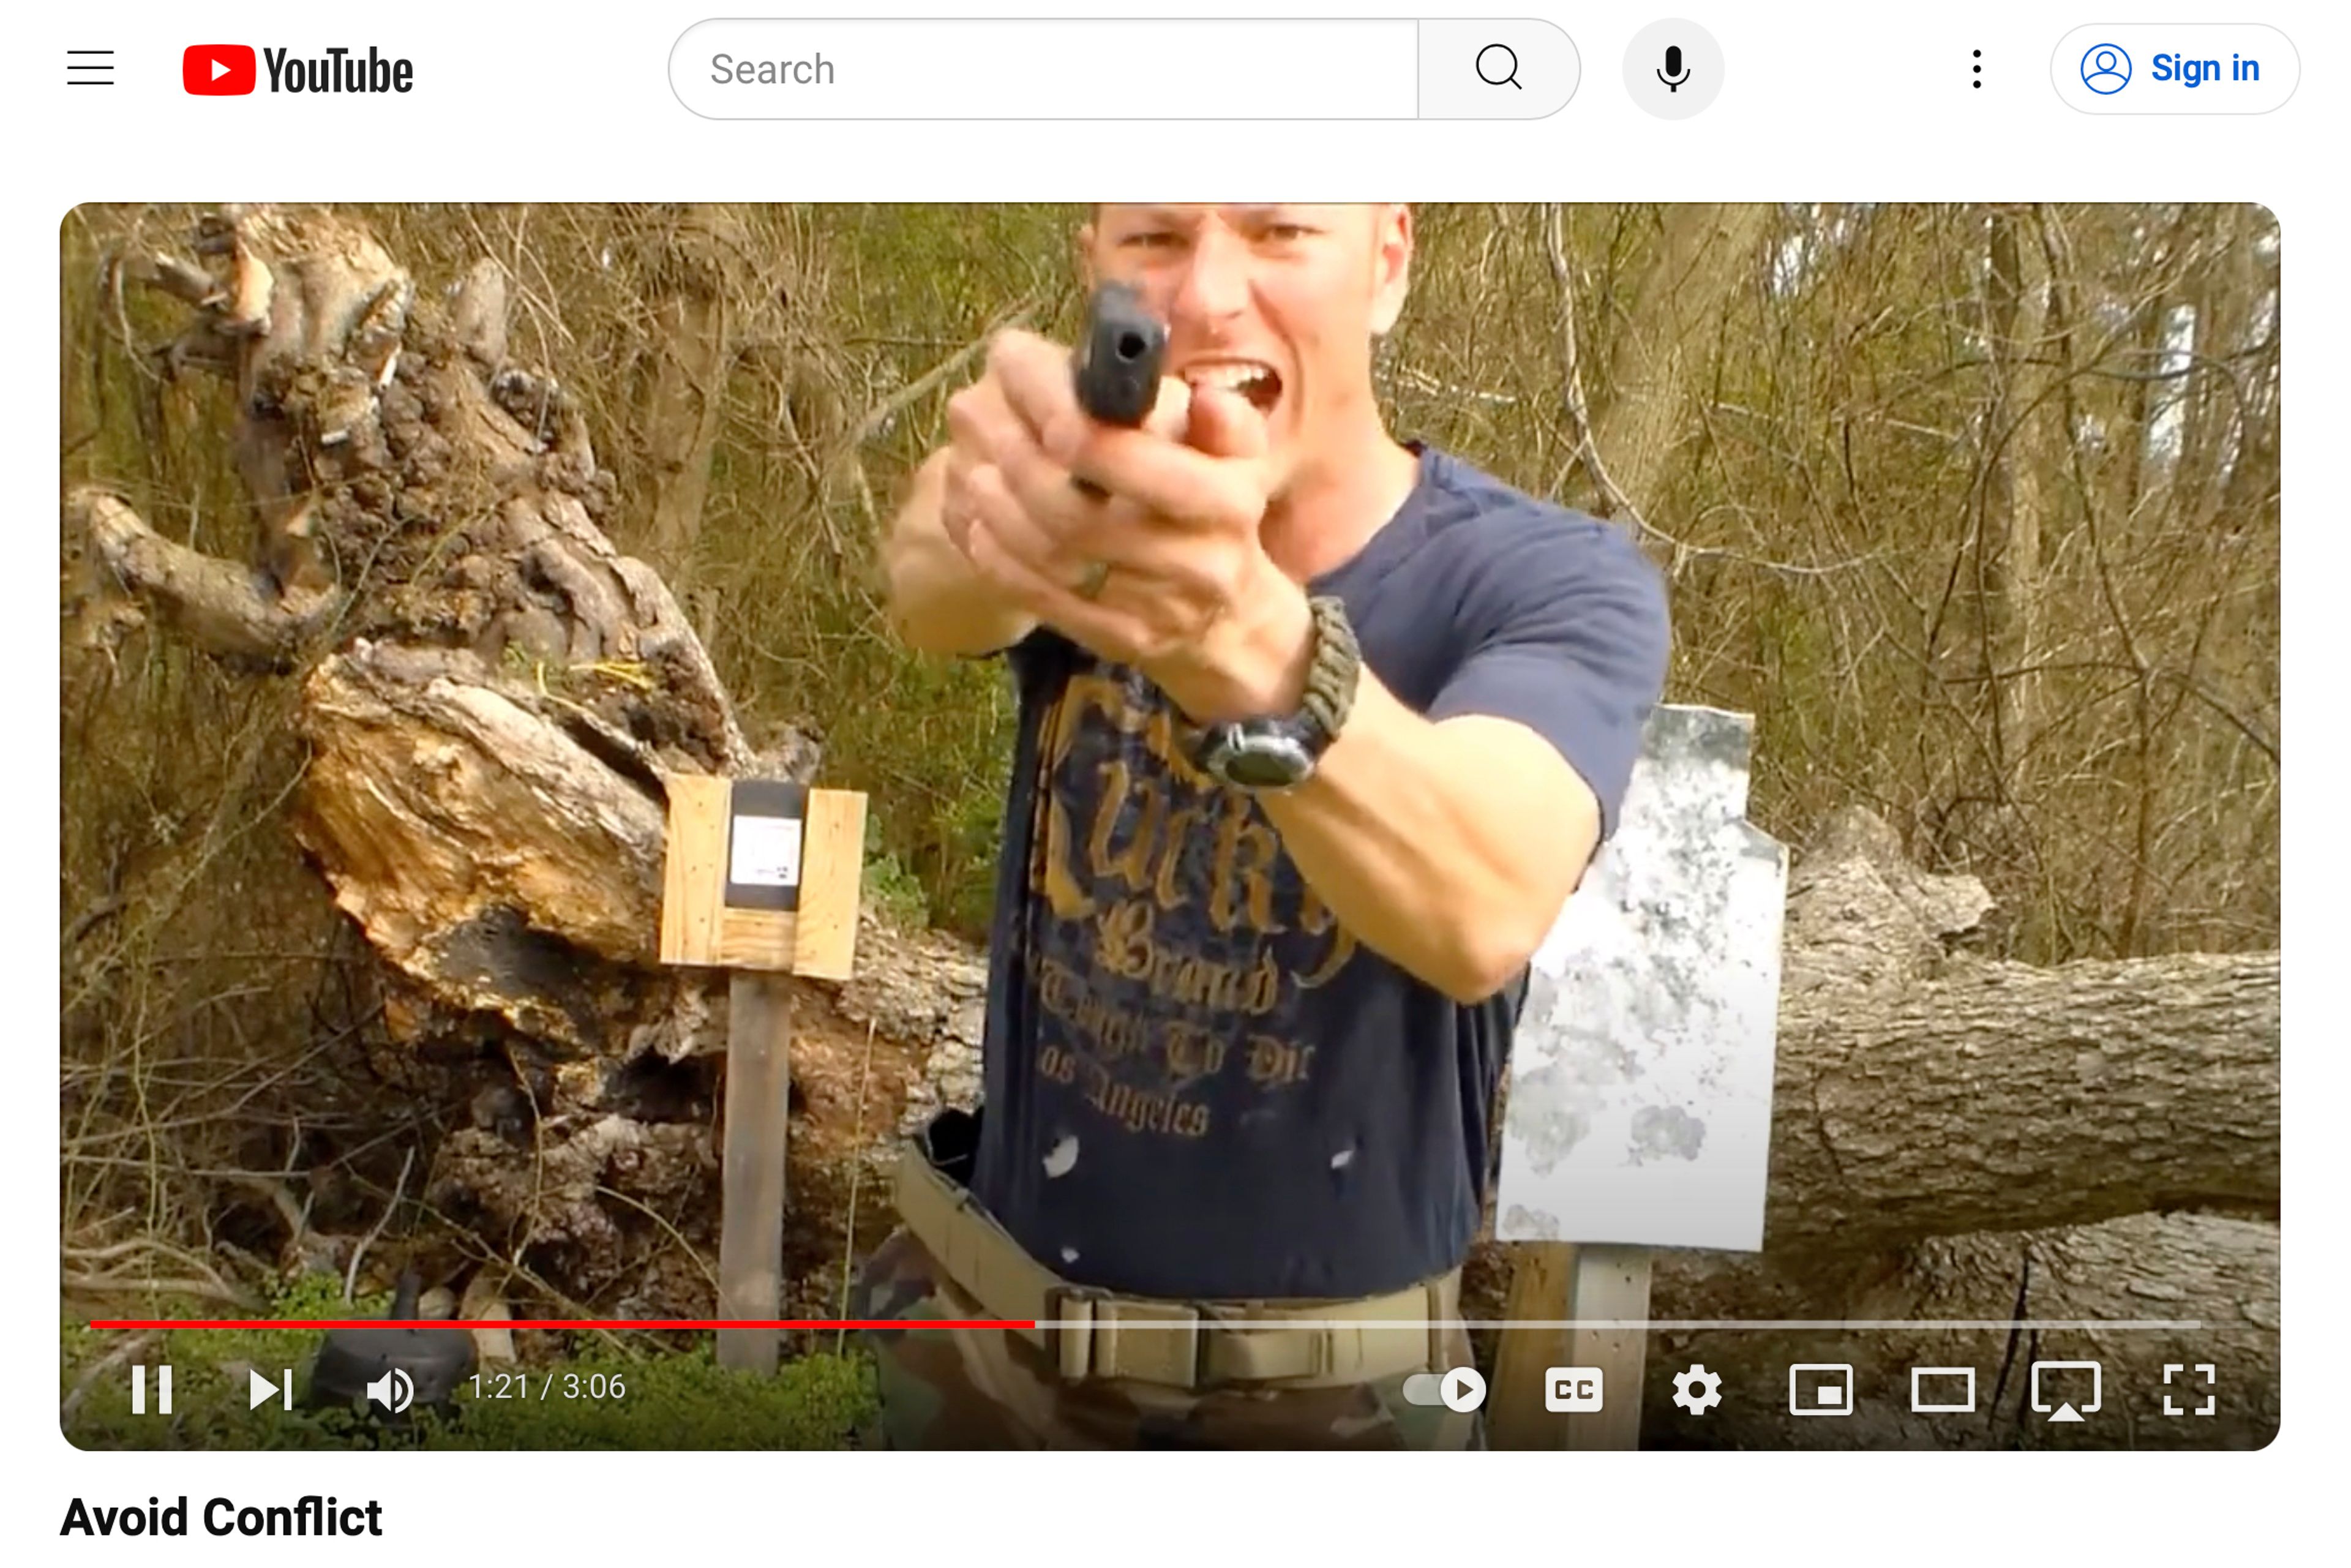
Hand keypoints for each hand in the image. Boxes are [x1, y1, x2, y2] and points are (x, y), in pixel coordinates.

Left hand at [940, 330, 1312, 720]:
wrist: (1230, 617)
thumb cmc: (1218, 513)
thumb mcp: (1240, 460)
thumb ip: (1222, 422)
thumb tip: (1202, 397)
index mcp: (1225, 501)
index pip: (1133, 458)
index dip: (1065, 414)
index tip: (1015, 365)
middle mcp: (1195, 561)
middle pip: (1079, 512)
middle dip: (1017, 456)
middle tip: (973, 411)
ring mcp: (1153, 609)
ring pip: (1056, 557)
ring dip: (1001, 508)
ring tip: (974, 465)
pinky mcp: (1118, 639)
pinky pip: (1046, 600)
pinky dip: (1003, 560)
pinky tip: (978, 524)